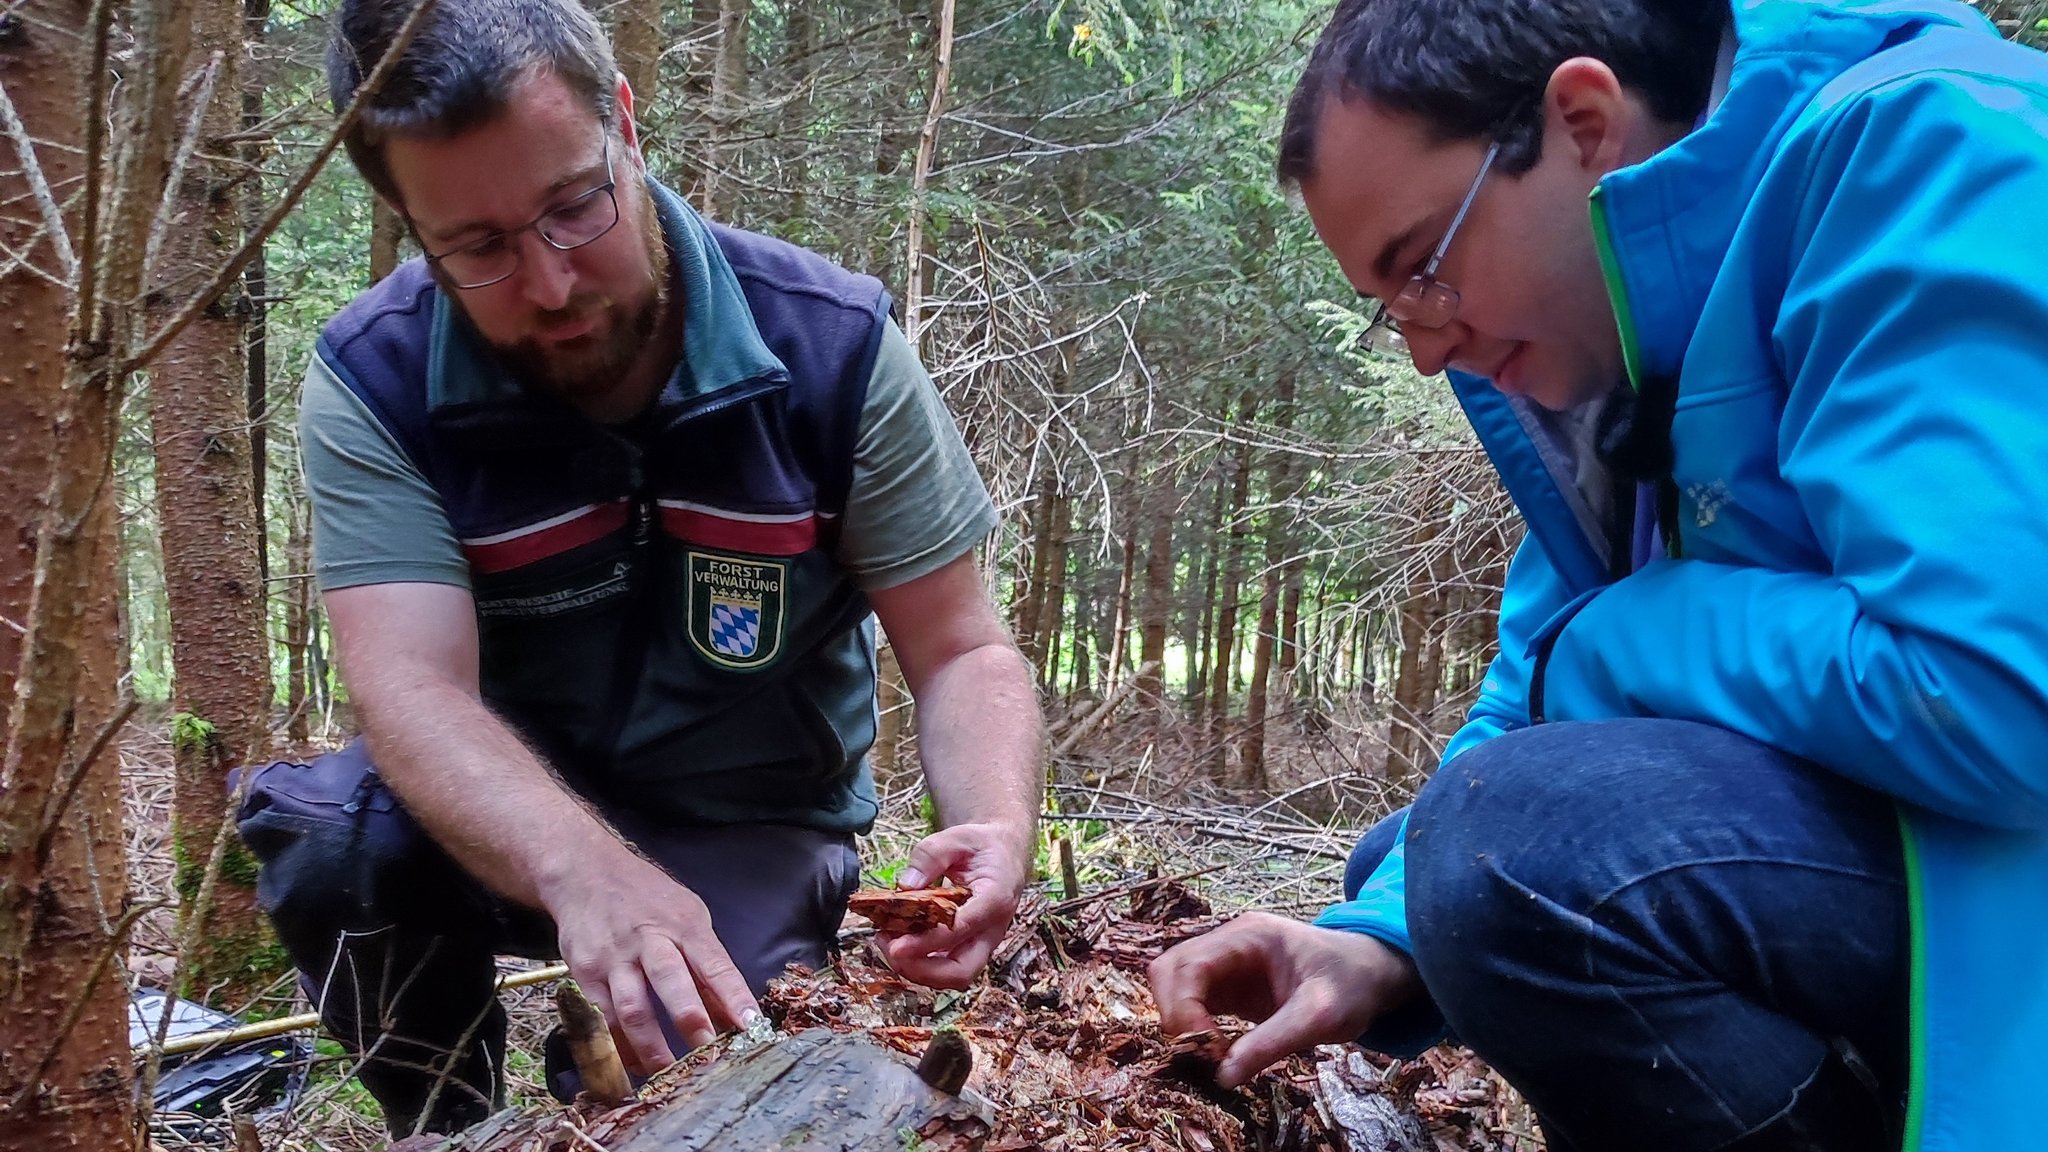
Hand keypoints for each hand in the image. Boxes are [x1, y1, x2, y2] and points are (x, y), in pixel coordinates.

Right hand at [541, 849, 758, 1075]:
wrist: (586, 873)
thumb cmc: (647, 898)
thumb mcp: (688, 917)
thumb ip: (708, 964)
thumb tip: (731, 1012)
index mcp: (684, 925)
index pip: (715, 964)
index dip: (734, 996)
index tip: (751, 1026)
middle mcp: (649, 941)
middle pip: (670, 982)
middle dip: (690, 1019)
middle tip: (707, 1053)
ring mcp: (614, 958)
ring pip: (631, 1007)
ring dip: (650, 1045)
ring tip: (668, 1073)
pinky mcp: (584, 973)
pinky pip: (601, 1017)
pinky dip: (617, 1046)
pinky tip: (632, 1065)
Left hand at [881, 822, 1031, 988]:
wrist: (1004, 852)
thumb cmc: (982, 846)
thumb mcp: (956, 838)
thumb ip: (930, 856)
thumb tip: (905, 887)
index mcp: (994, 898)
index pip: (960, 931)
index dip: (926, 943)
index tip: (896, 946)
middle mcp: (993, 929)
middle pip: (962, 972)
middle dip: (922, 970)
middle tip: (890, 949)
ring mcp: (983, 942)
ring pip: (954, 975)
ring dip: (918, 969)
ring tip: (889, 943)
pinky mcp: (971, 946)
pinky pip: (947, 966)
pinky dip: (921, 962)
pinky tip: (899, 941)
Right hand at [1148, 912, 1420, 1087]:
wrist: (1371, 975)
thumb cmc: (1351, 986)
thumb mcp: (1320, 1016)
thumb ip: (1272, 1043)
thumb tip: (1223, 1077)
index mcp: (1248, 936)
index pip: (1189, 964)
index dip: (1184, 1008)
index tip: (1206, 1050)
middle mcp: (1228, 944)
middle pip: (1169, 970)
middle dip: (1175, 1014)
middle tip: (1202, 1056)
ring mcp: (1226, 964)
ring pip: (1174, 986)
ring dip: (1180, 1022)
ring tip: (1209, 1057)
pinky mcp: (1229, 988)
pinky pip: (1192, 1003)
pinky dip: (1193, 1028)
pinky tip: (1214, 1054)